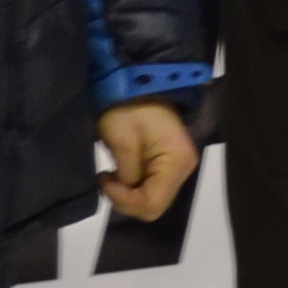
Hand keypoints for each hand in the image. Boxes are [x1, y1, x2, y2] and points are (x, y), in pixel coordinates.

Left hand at [95, 99, 196, 221]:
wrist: (139, 82)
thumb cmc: (129, 107)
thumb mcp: (121, 140)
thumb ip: (127, 173)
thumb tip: (127, 190)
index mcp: (177, 162)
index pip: (151, 202)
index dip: (124, 200)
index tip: (104, 179)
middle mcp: (184, 169)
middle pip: (154, 205)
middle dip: (126, 199)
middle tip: (107, 178)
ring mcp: (178, 168)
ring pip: (152, 199)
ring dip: (129, 193)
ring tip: (112, 174)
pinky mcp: (169, 164)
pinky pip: (152, 188)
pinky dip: (133, 186)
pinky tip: (121, 171)